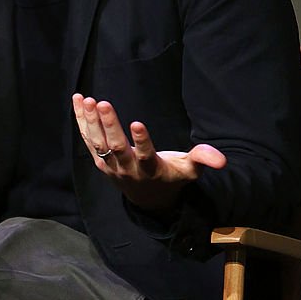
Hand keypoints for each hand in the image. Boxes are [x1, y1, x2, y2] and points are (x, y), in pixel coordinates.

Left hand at [72, 94, 226, 213]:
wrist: (148, 200)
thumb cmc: (171, 178)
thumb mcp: (189, 171)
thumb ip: (202, 160)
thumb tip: (221, 159)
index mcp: (150, 170)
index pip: (145, 156)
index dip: (142, 142)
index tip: (138, 124)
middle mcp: (128, 169)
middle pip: (115, 147)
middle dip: (109, 125)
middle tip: (102, 103)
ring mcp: (111, 166)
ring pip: (98, 143)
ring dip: (91, 121)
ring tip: (87, 99)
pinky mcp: (100, 160)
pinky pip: (89, 140)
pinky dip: (82, 120)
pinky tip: (78, 100)